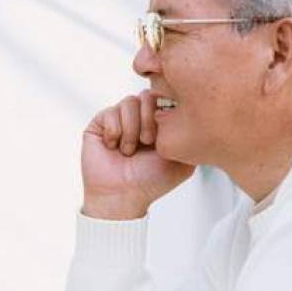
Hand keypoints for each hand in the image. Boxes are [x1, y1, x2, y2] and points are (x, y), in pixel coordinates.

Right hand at [82, 90, 194, 218]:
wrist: (122, 195)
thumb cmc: (151, 181)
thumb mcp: (182, 159)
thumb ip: (191, 135)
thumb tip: (191, 110)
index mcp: (158, 123)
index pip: (164, 97)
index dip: (164, 112)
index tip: (162, 137)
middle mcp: (138, 118)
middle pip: (147, 95)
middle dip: (148, 120)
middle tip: (146, 142)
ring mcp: (119, 119)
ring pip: (128, 102)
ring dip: (131, 129)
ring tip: (129, 150)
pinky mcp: (100, 123)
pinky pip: (110, 112)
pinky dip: (114, 132)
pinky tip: (113, 147)